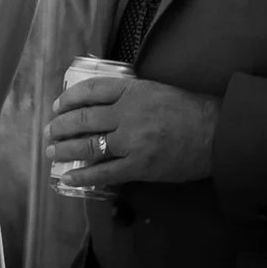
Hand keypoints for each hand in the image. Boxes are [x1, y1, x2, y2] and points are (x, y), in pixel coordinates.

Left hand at [48, 75, 219, 188]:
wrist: (217, 133)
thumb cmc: (188, 110)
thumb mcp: (154, 90)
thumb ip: (126, 95)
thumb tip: (97, 103)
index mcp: (130, 91)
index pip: (90, 91)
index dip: (68, 99)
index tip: (57, 106)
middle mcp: (126, 114)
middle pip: (83, 119)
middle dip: (60, 126)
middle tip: (49, 132)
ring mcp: (131, 142)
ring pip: (88, 145)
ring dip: (65, 149)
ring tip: (51, 152)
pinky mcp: (139, 166)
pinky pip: (104, 172)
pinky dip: (83, 175)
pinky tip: (69, 177)